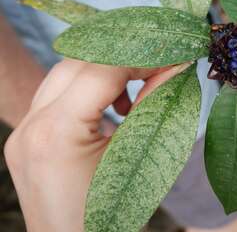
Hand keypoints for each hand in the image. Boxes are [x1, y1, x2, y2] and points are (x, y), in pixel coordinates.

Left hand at [4, 59, 190, 231]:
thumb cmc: (113, 215)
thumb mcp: (140, 157)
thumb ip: (157, 105)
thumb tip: (176, 67)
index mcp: (56, 133)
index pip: (104, 69)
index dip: (144, 58)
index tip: (174, 58)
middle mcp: (30, 127)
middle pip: (81, 62)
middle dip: (126, 58)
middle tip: (161, 65)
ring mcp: (23, 131)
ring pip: (66, 73)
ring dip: (106, 71)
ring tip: (137, 89)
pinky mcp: (27, 137)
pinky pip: (57, 94)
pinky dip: (89, 88)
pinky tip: (114, 106)